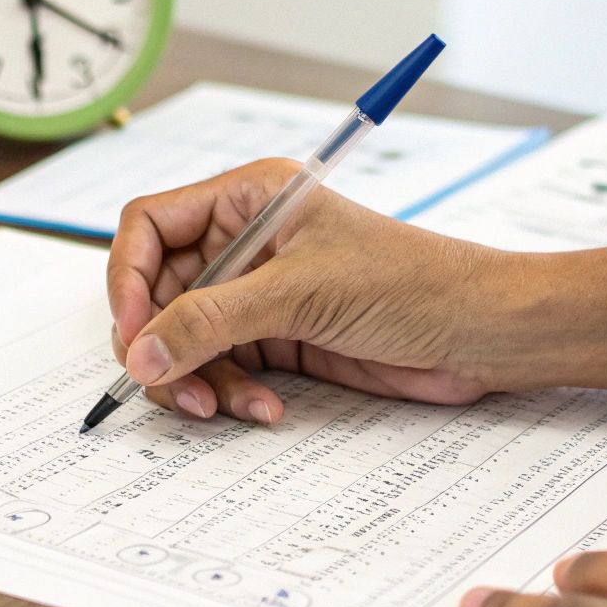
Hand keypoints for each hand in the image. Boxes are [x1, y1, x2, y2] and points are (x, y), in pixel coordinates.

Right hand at [106, 159, 606, 421]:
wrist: (479, 333)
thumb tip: (141, 350)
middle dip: (160, 342)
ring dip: (196, 377)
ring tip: (224, 405)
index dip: (127, 278)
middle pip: (157, 291)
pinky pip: (221, 367)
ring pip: (183, 338)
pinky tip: (263, 409)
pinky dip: (230, 393)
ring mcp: (258, 292)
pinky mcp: (277, 337)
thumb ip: (213, 321)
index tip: (132, 332)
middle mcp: (245, 240)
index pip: (149, 225)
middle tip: (171, 383)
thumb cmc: (412, 282)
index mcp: (248, 197)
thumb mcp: (301, 294)